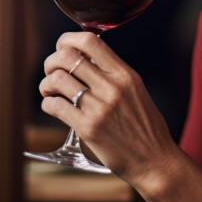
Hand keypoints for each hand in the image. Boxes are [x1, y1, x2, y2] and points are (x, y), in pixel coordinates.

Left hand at [38, 31, 178, 181]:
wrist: (155, 161)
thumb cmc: (146, 128)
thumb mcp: (136, 91)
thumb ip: (113, 75)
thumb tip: (85, 60)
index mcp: (125, 74)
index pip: (90, 41)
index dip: (68, 40)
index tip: (62, 47)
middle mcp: (112, 87)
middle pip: (67, 57)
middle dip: (51, 62)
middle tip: (51, 73)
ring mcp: (99, 107)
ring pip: (57, 79)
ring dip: (46, 84)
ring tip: (50, 92)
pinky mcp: (88, 128)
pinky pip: (55, 105)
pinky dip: (47, 104)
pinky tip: (53, 107)